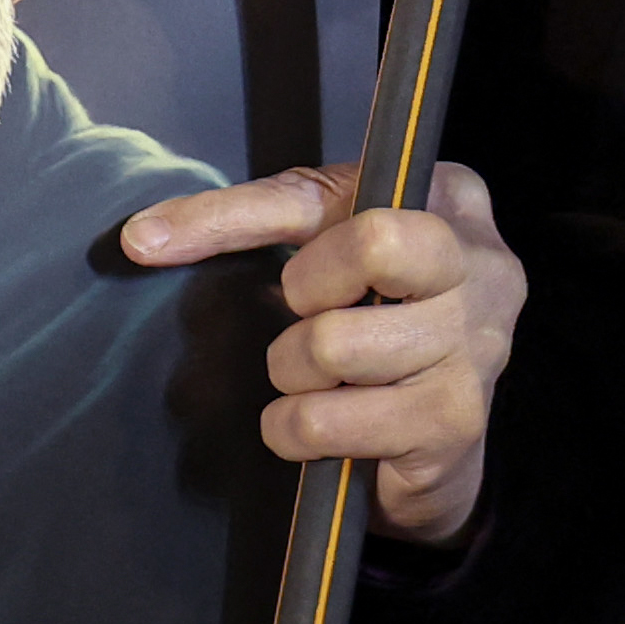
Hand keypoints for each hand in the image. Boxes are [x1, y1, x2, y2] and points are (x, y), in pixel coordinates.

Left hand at [123, 161, 522, 544]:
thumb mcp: (319, 237)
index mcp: (450, 196)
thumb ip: (241, 220)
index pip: (320, 190)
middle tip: (305, 318)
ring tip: (315, 377)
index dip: (239, 221)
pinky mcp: (456, 422)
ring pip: (335, 345)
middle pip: (370, 245)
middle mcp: (484, 263)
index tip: (158, 243)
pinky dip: (299, 428)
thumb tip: (140, 238)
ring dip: (294, 374)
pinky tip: (319, 424)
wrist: (436, 433)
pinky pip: (332, 419)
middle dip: (304, 297)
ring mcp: (479, 345)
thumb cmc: (371, 312)